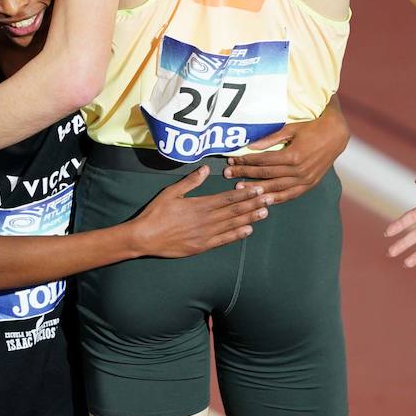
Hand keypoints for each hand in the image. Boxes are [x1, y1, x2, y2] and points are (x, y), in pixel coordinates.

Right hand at [128, 168, 270, 257]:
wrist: (145, 237)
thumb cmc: (156, 213)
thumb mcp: (171, 192)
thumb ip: (190, 181)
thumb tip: (204, 168)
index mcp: (200, 205)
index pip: (228, 198)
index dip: (245, 194)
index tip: (258, 188)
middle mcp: (207, 219)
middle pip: (235, 211)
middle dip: (253, 204)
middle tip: (269, 198)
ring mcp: (206, 234)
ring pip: (233, 224)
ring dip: (250, 218)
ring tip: (264, 212)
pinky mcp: (202, 246)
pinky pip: (224, 240)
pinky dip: (237, 235)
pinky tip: (248, 230)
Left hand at [222, 102, 349, 204]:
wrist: (336, 135)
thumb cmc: (312, 128)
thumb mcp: (291, 129)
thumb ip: (271, 139)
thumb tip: (250, 146)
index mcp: (293, 155)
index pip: (263, 161)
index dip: (246, 161)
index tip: (232, 160)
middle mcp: (299, 171)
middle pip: (266, 174)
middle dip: (245, 174)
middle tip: (228, 175)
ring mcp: (305, 180)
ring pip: (276, 188)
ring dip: (256, 190)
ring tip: (239, 191)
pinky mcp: (309, 184)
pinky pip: (290, 195)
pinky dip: (276, 199)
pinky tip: (263, 200)